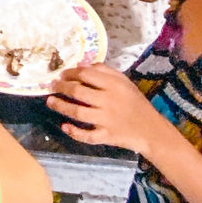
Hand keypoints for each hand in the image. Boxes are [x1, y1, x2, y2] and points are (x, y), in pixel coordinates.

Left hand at [47, 63, 164, 152]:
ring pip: (78, 113)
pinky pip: (87, 135)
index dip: (70, 73)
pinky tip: (64, 126)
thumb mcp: (124, 82)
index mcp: (113, 86)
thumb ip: (105, 71)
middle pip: (78, 93)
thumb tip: (82, 65)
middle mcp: (108, 101)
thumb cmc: (135, 103)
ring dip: (61, 107)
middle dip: (61, 88)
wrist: (151, 130)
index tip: (61, 74)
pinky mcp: (106, 136)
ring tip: (50, 102)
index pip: (86, 75)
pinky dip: (74, 132)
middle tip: (52, 86)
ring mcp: (106, 120)